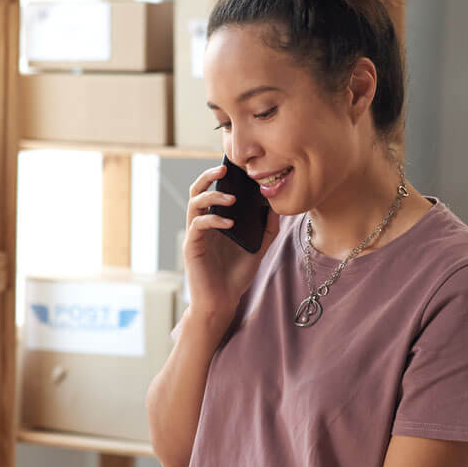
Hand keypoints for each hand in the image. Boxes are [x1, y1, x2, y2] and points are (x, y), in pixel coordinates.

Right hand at [183, 164, 279, 323]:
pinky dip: (213, 220)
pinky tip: (229, 223)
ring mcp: (195, 235)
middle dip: (208, 176)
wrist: (223, 301)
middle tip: (224, 169)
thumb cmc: (236, 275)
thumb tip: (275, 204)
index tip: (235, 165)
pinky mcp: (192, 247)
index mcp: (215, 221)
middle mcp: (202, 224)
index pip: (213, 190)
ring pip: (194, 204)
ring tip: (231, 199)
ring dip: (212, 196)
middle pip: (196, 190)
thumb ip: (266, 227)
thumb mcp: (258, 247)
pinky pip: (198, 226)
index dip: (219, 176)